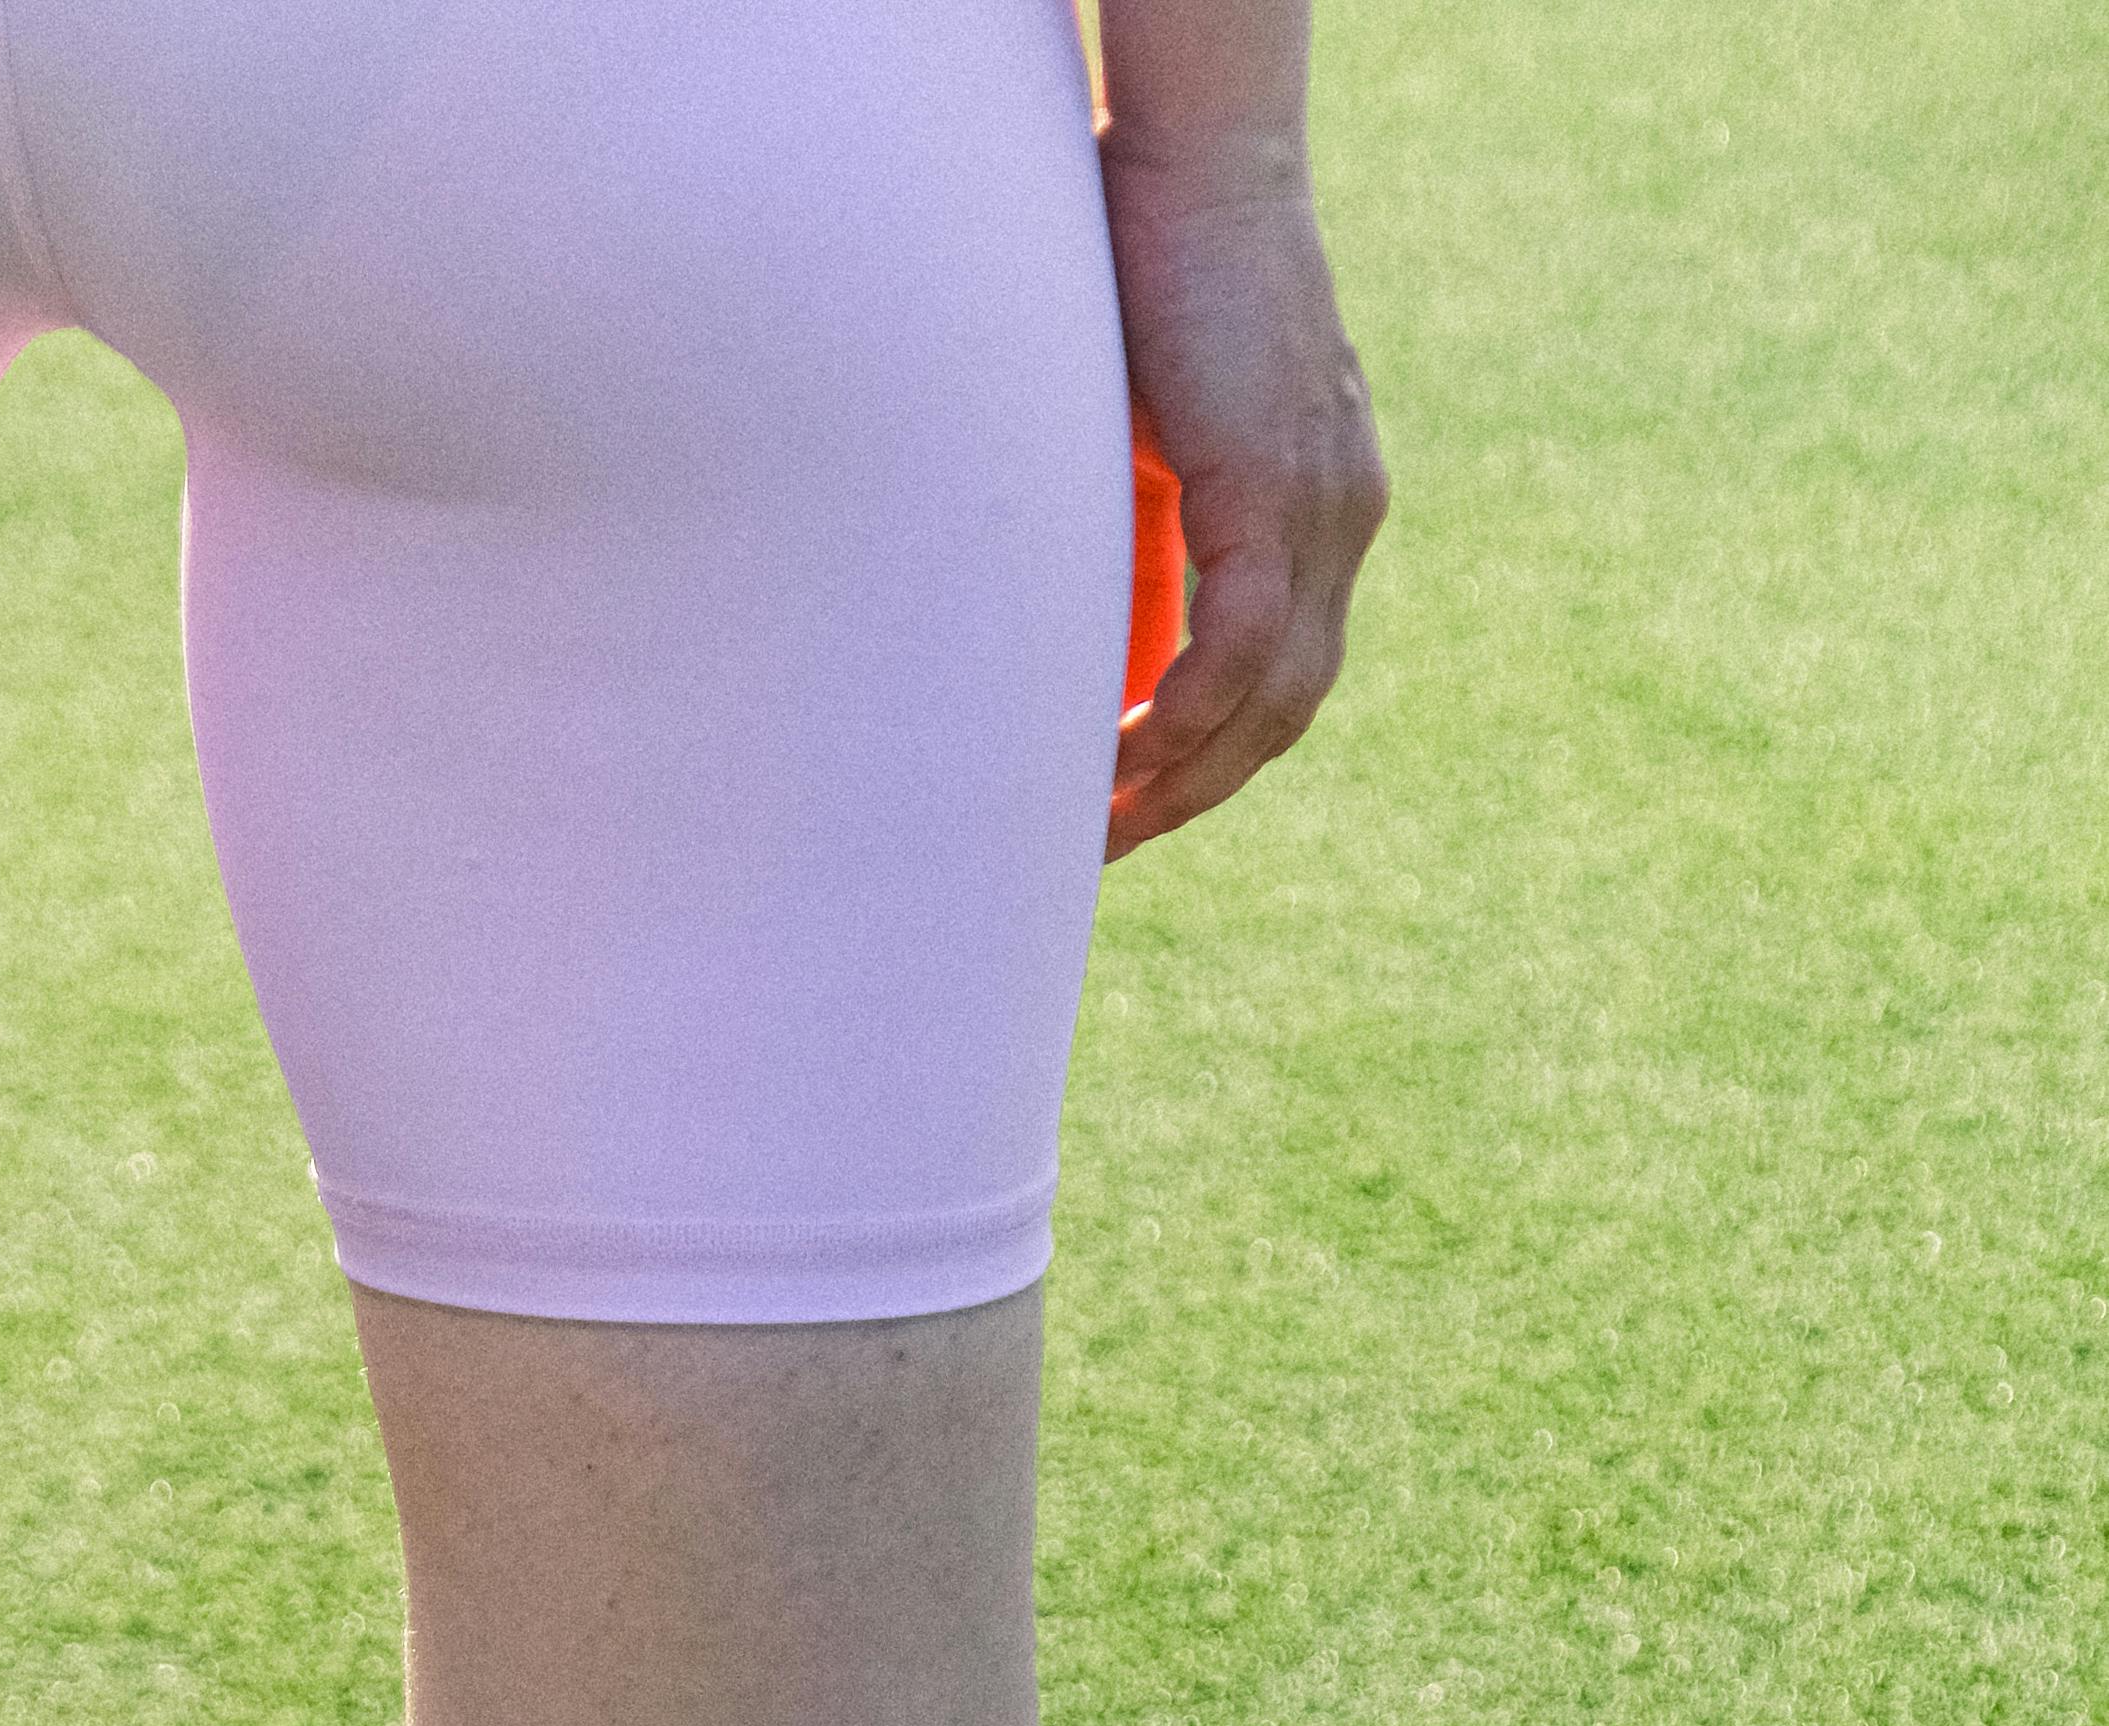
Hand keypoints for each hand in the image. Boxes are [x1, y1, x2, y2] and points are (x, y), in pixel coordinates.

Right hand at [1099, 129, 1385, 856]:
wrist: (1193, 162)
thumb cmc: (1147, 274)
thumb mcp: (1151, 432)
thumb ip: (1152, 531)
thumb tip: (1100, 636)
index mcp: (1322, 501)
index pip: (1285, 670)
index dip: (1214, 756)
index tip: (1133, 808)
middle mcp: (1341, 514)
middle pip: (1287, 709)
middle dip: (1197, 794)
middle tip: (1108, 848)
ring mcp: (1321, 505)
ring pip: (1274, 697)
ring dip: (1187, 777)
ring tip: (1105, 823)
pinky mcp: (1277, 491)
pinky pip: (1241, 650)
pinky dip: (1185, 715)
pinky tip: (1124, 753)